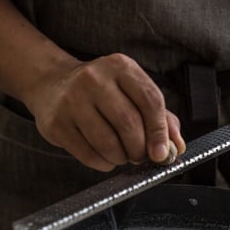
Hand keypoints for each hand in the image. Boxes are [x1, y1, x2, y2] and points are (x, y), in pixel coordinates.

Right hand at [24, 53, 185, 170]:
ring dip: (122, 157)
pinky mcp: (56, 122)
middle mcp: (94, 79)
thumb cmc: (103, 93)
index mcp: (120, 67)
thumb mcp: (134, 93)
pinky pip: (88, 154)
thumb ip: (161, 118)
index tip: (163, 153)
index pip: (150, 100)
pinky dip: (104, 162)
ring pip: (108, 143)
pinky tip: (106, 156)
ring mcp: (71, 100)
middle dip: (140, 149)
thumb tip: (177, 147)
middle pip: (129, 124)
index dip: (160, 131)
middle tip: (141, 156)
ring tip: (123, 155)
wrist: (52, 84)